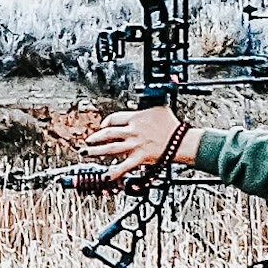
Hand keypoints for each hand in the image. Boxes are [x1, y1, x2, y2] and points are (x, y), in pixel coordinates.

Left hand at [81, 107, 197, 173]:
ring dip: (96, 151)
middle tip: (89, 140)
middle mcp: (132, 132)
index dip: (106, 122)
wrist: (180, 141)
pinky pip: (124, 166)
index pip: (114, 119)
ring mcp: (135, 145)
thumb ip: (150, 101)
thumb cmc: (172, 125)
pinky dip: (114, 172)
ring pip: (111, 148)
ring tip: (87, 153)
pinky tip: (106, 175)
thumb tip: (151, 93)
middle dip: (95, 137)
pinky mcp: (139, 158)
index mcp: (135, 118)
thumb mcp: (160, 107)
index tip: (102, 126)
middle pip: (108, 134)